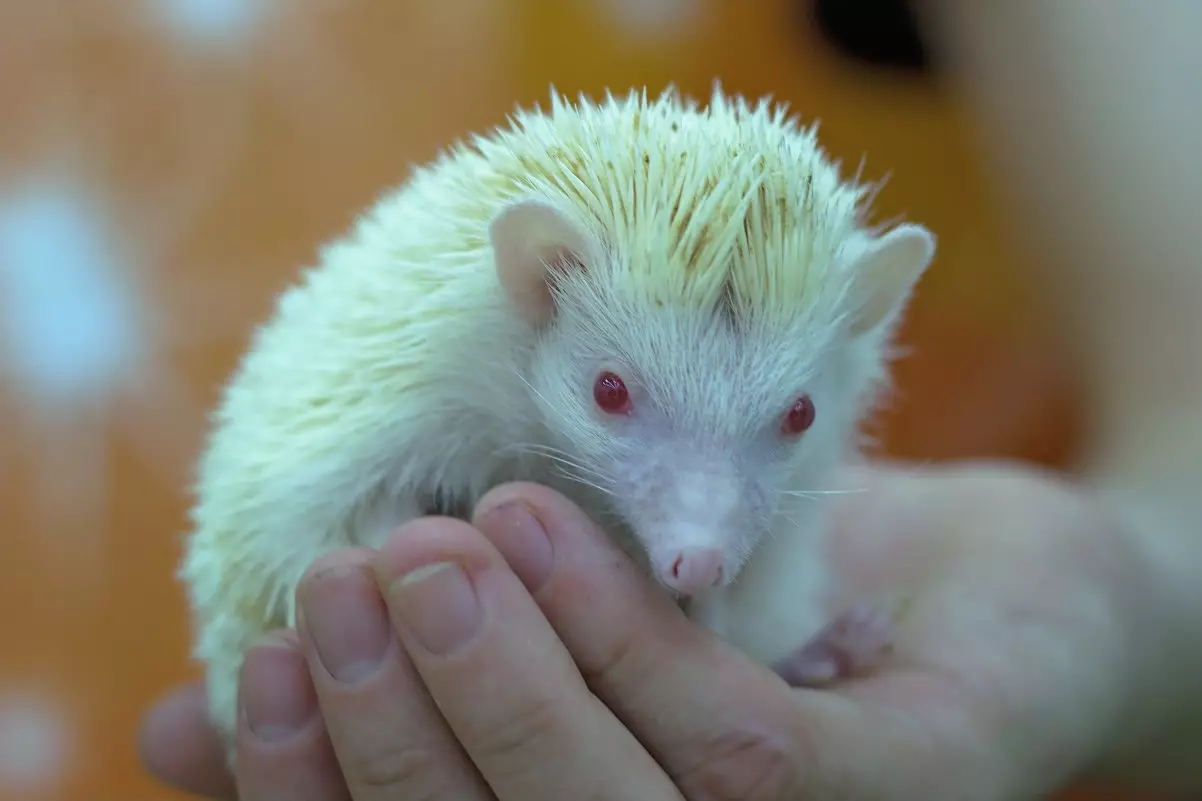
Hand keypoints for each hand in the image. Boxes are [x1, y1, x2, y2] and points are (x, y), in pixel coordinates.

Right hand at [140, 461, 1147, 799]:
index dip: (313, 791)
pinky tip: (541, 522)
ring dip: (496, 680)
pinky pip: (748, 748)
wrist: (991, 585)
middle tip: (328, 583)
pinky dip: (624, 638)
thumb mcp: (573, 618)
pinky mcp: (916, 790)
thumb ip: (439, 664)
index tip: (231, 680)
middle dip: (392, 731)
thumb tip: (191, 715)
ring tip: (421, 547)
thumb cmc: (754, 604)